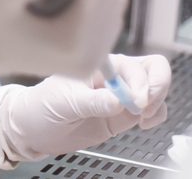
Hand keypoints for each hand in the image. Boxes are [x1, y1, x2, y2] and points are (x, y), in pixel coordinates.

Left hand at [0, 54, 171, 161]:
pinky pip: (151, 109)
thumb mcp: (63, 103)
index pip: (132, 64)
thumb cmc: (41, 106)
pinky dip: (157, 114)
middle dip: (156, 88)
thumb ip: (93, 102)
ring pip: (155, 89)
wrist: (32, 128)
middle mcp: (113, 76)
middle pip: (151, 70)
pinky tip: (145, 123)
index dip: (140, 82)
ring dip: (158, 102)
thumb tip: (119, 101)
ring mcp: (120, 94)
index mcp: (98, 65)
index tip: (135, 103)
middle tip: (144, 109)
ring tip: (143, 119)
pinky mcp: (122, 114)